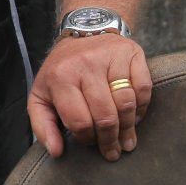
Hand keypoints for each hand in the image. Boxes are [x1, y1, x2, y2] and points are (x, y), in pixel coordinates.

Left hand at [28, 33, 150, 161]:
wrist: (84, 31)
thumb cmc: (62, 71)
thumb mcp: (41, 95)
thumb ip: (42, 125)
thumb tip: (56, 152)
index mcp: (60, 76)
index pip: (79, 121)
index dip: (86, 139)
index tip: (90, 144)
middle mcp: (85, 64)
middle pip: (105, 116)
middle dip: (110, 141)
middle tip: (113, 153)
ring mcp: (110, 57)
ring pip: (126, 104)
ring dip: (128, 129)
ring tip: (127, 142)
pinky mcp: (132, 53)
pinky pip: (144, 89)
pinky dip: (142, 108)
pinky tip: (135, 117)